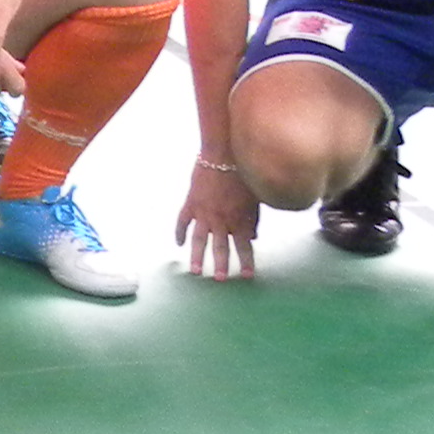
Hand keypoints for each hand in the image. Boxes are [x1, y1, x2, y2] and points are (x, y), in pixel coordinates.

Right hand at [177, 162, 261, 279]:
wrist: (224, 153)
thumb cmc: (244, 174)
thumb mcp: (254, 198)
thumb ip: (253, 220)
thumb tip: (253, 236)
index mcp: (240, 219)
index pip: (245, 246)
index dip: (247, 262)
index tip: (248, 276)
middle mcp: (222, 220)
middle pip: (221, 247)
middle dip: (221, 265)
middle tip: (220, 280)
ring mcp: (204, 212)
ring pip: (200, 240)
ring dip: (197, 257)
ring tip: (195, 271)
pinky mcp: (190, 203)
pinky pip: (182, 221)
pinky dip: (180, 233)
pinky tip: (178, 244)